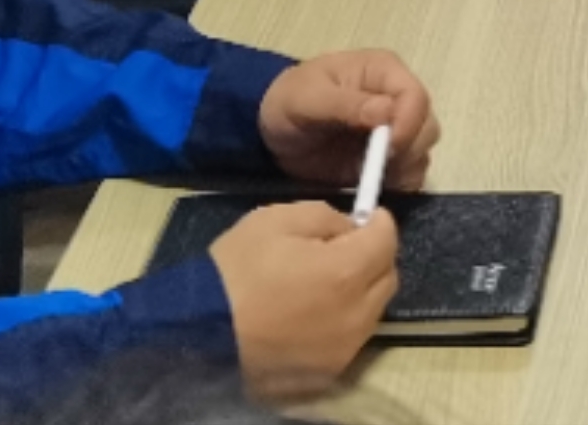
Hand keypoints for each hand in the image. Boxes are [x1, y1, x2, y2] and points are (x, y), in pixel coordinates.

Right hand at [208, 200, 399, 400]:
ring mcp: (344, 348)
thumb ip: (325, 216)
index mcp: (346, 272)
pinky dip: (343, 321)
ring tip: (324, 284)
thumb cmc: (237, 271)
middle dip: (373, 257)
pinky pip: (351, 338)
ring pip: (372, 311)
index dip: (378, 222)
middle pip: (387, 277)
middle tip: (343, 248)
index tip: (364, 217)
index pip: (388, 240)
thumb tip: (352, 227)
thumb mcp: (276, 219)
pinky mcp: (328, 371)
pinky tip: (312, 314)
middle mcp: (356, 314)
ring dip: (360, 291)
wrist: (199, 334)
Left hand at [258, 48, 439, 189]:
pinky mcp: (386, 160)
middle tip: (375, 167)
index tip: (387, 149)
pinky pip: (408, 175)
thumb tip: (386, 112)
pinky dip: (398, 185)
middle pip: (426, 127)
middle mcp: (396, 99)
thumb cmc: (287, 102)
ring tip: (368, 177)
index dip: (409, 124)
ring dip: (403, 170)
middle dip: (408, 150)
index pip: (416, 96)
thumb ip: (345, 103)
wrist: (269, 129)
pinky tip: (372, 187)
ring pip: (421, 153)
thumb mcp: (307, 98)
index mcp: (382, 72)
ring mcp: (393, 131)